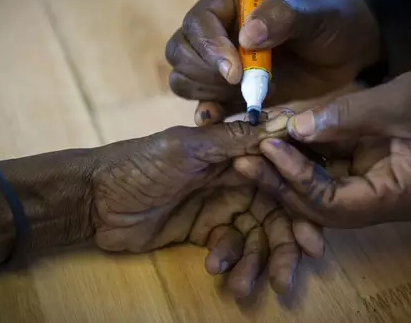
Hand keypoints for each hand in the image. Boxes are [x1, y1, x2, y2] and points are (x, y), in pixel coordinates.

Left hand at [89, 121, 322, 296]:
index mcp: (236, 155)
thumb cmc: (141, 165)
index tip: (314, 236)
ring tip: (245, 286)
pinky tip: (215, 268)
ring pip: (254, 238)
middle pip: (274, 215)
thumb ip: (233, 139)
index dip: (300, 207)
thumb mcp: (186, 148)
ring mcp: (220, 209)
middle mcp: (236, 181)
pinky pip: (229, 249)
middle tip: (288, 276)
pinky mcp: (205, 233)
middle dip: (284, 247)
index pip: (280, 179)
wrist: (96, 199)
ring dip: (255, 263)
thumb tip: (285, 123)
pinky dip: (228, 261)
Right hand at [165, 0, 379, 124]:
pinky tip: (219, 120)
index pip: (198, 24)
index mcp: (229, 5)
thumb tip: (246, 35)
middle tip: (240, 84)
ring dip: (207, 92)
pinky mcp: (230, 94)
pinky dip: (208, 113)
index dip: (210, 48)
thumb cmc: (331, 20)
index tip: (236, 72)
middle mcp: (217, 33)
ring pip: (185, 79)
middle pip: (181, 53)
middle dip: (204, 73)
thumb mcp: (313, 14)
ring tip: (245, 96)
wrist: (349, 49)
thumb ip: (282, 17)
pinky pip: (205, 104)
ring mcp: (220, 65)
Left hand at [235, 51, 410, 226]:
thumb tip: (292, 127)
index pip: (332, 206)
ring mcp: (388, 180)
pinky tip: (289, 131)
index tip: (265, 150)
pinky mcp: (386, 160)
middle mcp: (388, 198)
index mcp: (399, 198)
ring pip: (329, 182)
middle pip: (323, 201)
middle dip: (284, 179)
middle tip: (243, 156)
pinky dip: (317, 148)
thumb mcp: (401, 102)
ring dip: (296, 163)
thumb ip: (344, 117)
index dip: (295, 179)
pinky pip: (343, 162)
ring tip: (256, 145)